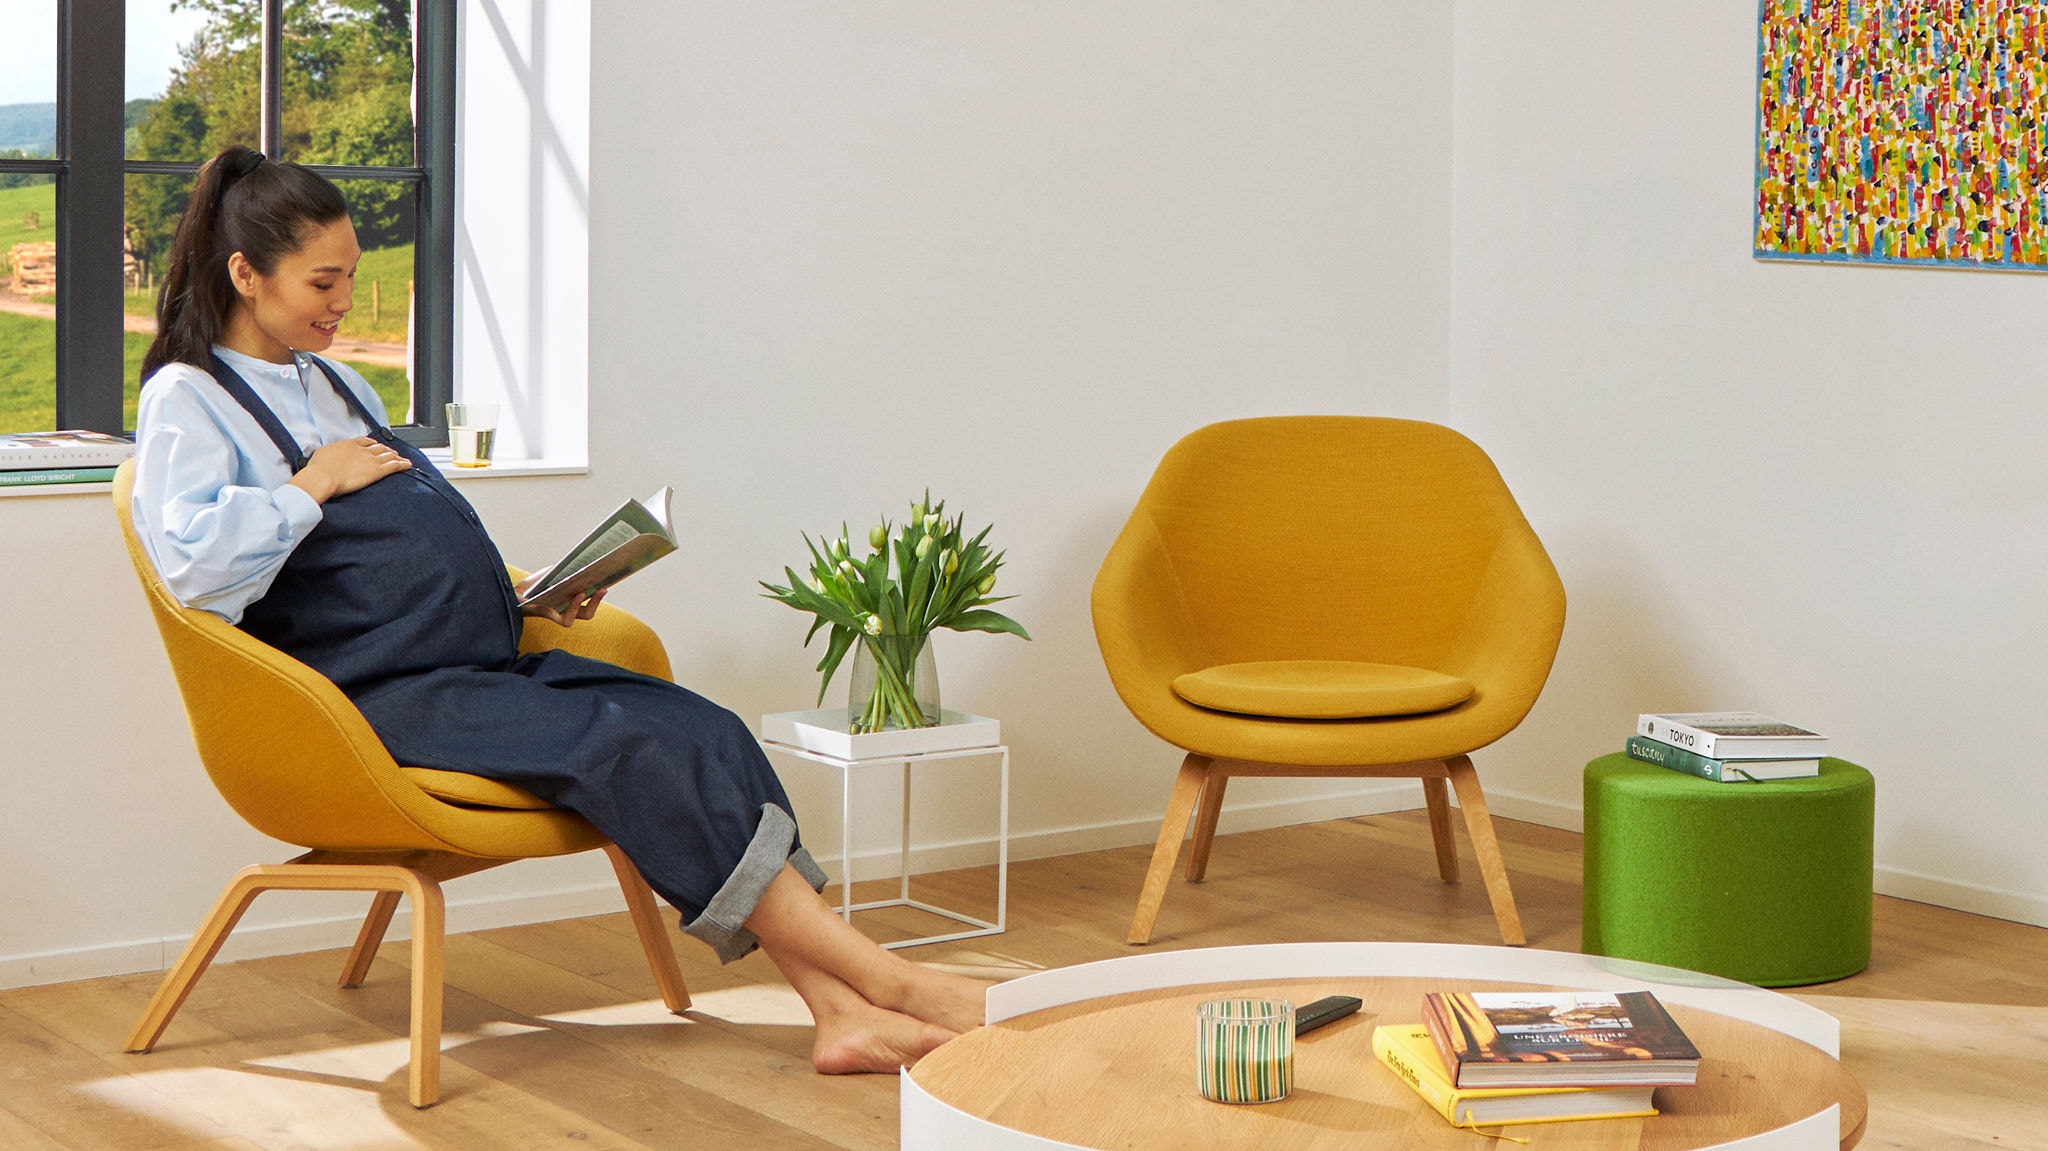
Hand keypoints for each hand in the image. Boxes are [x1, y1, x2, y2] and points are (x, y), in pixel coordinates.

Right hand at [289, 436, 410, 502]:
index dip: (373, 444)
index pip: (365, 441)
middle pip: (379, 447)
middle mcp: (361, 450)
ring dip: (397, 456)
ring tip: (402, 459)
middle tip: (392, 453)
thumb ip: (330, 453)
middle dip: (387, 450)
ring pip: (388, 455)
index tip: (376, 446)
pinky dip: (403, 464)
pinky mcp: (376, 470)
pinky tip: (408, 465)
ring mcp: (370, 459)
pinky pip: (394, 465)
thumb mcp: (322, 454)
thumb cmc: (317, 469)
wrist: (322, 477)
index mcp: (348, 444)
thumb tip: (329, 455)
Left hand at [516, 576, 605, 626]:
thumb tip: (582, 564)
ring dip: (591, 604)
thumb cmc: (534, 585)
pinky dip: (575, 607)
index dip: (600, 593)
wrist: (515, 593)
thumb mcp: (553, 573)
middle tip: (604, 587)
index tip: (607, 580)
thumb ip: (567, 571)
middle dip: (599, 599)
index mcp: (570, 601)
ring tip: (592, 591)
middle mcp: (568, 610)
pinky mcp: (552, 617)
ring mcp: (561, 615)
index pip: (590, 599)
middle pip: (590, 610)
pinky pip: (568, 619)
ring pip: (584, 615)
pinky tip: (578, 595)